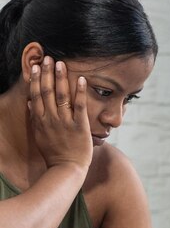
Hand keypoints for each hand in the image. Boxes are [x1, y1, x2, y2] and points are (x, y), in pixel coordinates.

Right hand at [28, 56, 92, 170]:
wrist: (66, 169)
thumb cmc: (54, 153)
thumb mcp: (39, 136)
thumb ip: (35, 119)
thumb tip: (30, 103)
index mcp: (40, 121)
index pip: (36, 95)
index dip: (36, 79)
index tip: (36, 66)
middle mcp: (51, 119)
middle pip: (47, 92)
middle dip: (47, 73)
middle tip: (47, 58)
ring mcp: (65, 122)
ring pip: (62, 96)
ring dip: (61, 78)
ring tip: (61, 63)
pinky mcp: (79, 126)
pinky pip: (80, 106)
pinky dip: (80, 92)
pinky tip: (81, 80)